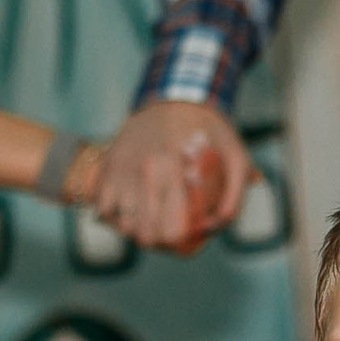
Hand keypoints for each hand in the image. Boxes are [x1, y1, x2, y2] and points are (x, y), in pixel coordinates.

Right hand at [91, 101, 253, 253]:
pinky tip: (133, 210)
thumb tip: (215, 226)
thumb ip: (234, 197)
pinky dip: (115, 216)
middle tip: (172, 231)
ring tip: (153, 220)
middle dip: (161, 242)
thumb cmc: (210, 131)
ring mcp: (123, 169)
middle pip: (144, 235)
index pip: (171, 232)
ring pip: (122, 225)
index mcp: (176, 170)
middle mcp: (145, 171)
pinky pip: (103, 209)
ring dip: (138, 230)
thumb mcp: (236, 157)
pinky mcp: (109, 166)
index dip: (182, 244)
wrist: (175, 96)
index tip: (190, 236)